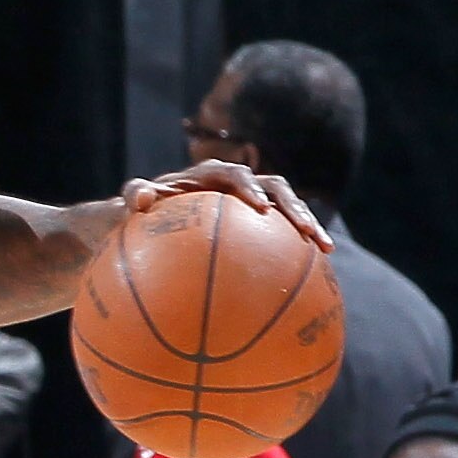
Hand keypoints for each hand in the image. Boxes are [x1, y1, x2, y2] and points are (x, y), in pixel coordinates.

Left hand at [120, 159, 331, 252]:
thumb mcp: (131, 203)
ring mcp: (250, 206)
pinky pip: (278, 239)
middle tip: (308, 231)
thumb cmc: (138, 212)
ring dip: (308, 227)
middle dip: (295, 208)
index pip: (238, 176)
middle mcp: (237, 186)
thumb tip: (140, 199)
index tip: (259, 208)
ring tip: (325, 250)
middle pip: (277, 189)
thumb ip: (134, 194)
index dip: (251, 188)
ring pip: (287, 211)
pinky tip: (307, 282)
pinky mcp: (256, 228)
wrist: (148, 222)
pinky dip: (294, 254)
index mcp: (212, 176)